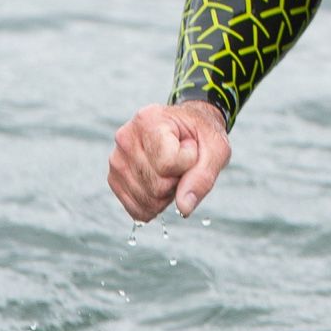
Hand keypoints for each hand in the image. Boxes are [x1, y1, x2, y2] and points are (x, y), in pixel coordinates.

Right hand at [107, 101, 230, 221]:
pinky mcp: (114, 179)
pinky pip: (137, 210)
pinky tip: (160, 183)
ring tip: (170, 169)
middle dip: (178, 181)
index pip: (168, 163)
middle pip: (157, 185)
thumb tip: (183, 208)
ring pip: (147, 201)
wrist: (186, 129)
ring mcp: (116, 160)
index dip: (188, 163)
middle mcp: (126, 137)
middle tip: (181, 161)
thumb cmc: (201, 135)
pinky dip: (155, 205)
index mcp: (148, 120)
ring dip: (167, 194)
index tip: (190, 146)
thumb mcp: (216, 149)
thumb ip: (202, 177)